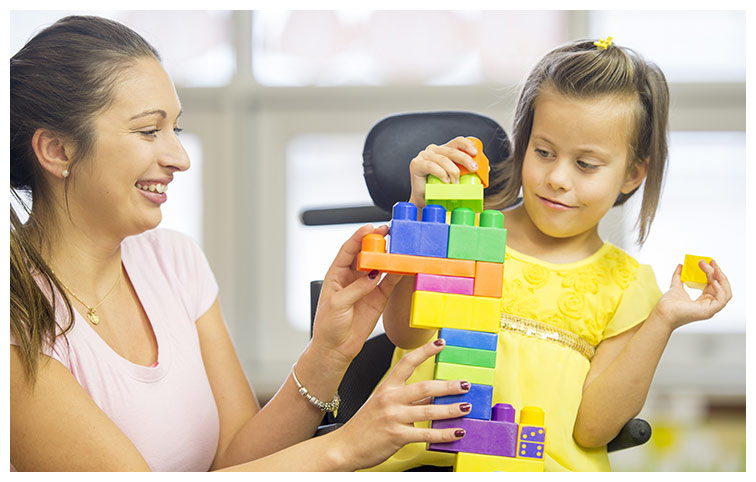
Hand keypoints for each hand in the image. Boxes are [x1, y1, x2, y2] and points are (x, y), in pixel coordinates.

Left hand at [311, 224, 401, 367]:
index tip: (369, 228)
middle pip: (365, 253)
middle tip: (387, 232)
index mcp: (336, 274)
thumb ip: (356, 288)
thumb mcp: (338, 304)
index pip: (348, 250)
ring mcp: (366, 286)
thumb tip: (373, 276)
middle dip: (376, 241)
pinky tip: (403, 265)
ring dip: (388, 255)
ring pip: (379, 265)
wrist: (336, 349)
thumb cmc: (328, 325)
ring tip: (398, 245)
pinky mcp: (378, 298)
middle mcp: (352, 277)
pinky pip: (389, 282)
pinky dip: (397, 273)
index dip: (358, 237)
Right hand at [332, 339, 470, 470]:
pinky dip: (444, 434)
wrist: (345, 446)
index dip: (425, 351)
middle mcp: (390, 399)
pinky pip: (426, 434)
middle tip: (465, 384)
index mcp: (386, 388)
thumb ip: (406, 399)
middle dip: (448, 386)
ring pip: (429, 410)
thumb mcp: (381, 404)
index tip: (440, 343)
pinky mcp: (397, 436)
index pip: (407, 363)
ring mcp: (393, 417)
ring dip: (451, 409)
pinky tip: (456, 432)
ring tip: (466, 407)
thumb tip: (432, 396)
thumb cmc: (364, 426)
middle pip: (424, 387)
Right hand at [408, 136, 478, 207]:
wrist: (424, 201)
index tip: (475, 153)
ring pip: (443, 159)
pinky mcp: (416, 164)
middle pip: (452, 150)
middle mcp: (433, 150)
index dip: (467, 145)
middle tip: (473, 169)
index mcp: (444, 150)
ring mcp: (423, 156)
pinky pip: (431, 166)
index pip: (457, 141)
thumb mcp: (457, 178)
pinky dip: (440, 173)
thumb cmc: (441, 190)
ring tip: (456, 183)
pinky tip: (446, 180)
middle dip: (465, 159)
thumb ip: (468, 172)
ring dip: (453, 171)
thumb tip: (486, 169)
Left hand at [653, 259, 732, 330]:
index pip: (714, 284)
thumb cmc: (668, 304)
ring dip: (721, 279)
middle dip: (717, 273)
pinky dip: (720, 290)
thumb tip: (681, 265)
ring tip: (714, 268)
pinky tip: (713, 282)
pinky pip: (721, 300)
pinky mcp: (708, 311)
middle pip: (721, 287)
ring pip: (725, 293)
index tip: (709, 261)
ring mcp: (710, 309)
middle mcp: (709, 304)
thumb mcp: (676, 286)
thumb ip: (679, 276)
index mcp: (704, 300)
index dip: (713, 272)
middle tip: (710, 261)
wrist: (662, 312)